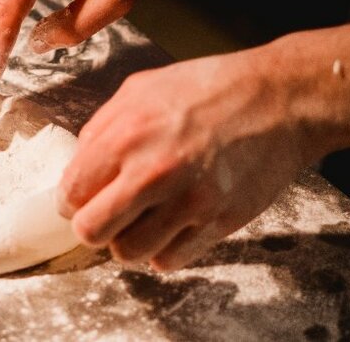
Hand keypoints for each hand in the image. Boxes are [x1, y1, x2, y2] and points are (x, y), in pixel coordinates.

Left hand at [57, 52, 310, 270]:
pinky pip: (169, 260)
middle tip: (105, 214)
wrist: (278, 99)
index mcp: (127, 135)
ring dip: (127, 241)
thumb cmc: (210, 88)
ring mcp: (188, 202)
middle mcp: (153, 172)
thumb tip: (79, 163)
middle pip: (91, 231)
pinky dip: (162, 250)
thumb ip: (102, 127)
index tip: (80, 198)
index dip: (71, 199)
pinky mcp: (217, 223)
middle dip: (92, 226)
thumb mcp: (141, 88)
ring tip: (139, 219)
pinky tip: (169, 226)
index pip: (72, 192)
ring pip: (128, 253)